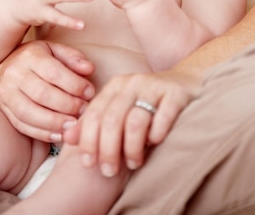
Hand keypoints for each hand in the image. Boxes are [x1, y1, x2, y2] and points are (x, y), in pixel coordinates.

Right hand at [0, 40, 95, 141]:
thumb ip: (72, 58)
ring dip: (55, 123)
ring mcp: (6, 93)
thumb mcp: (54, 50)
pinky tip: (59, 135)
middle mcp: (14, 73)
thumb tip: (89, 69)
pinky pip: (22, 125)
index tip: (89, 93)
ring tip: (73, 126)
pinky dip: (42, 133)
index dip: (74, 85)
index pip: (53, 72)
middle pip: (42, 94)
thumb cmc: (36, 59)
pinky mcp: (4, 109)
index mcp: (30, 55)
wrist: (4, 68)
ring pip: (30, 113)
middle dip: (67, 106)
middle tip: (84, 111)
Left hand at [63, 66, 201, 176]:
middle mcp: (132, 83)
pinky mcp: (176, 93)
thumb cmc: (148, 102)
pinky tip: (154, 144)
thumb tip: (67, 137)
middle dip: (108, 149)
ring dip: (132, 148)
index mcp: (115, 86)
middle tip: (109, 171)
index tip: (88, 163)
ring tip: (133, 164)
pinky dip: (157, 135)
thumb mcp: (119, 108)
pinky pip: (163, 117)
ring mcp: (155, 86)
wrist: (187, 83)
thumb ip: (95, 122)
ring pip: (136, 121)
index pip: (94, 113)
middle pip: (112, 119)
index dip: (88, 140)